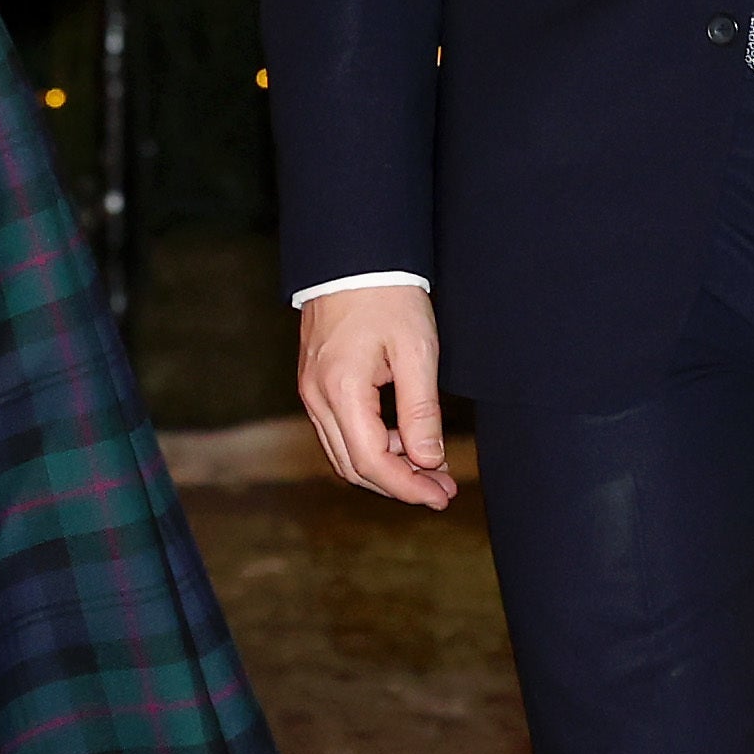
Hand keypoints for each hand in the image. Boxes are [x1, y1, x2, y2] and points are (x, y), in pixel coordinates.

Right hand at [295, 285, 457, 508]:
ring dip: (386, 469)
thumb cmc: (387, 296)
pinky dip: (371, 447)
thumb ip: (421, 411)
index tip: (441, 495)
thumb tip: (428, 461)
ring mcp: (311, 392)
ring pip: (344, 454)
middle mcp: (316, 398)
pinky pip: (339, 433)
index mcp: (341, 390)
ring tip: (430, 468)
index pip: (372, 461)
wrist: (352, 258)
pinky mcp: (315, 385)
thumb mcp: (416, 352)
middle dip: (399, 485)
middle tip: (442, 490)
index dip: (408, 487)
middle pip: (353, 467)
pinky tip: (403, 441)